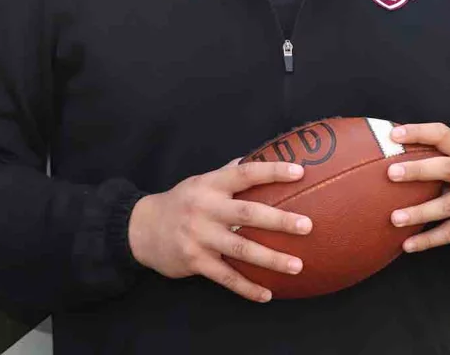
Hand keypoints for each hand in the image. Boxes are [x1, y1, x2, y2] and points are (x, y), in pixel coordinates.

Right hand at [128, 159, 312, 302]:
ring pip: (241, 248)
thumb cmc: (182, 201)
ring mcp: (200, 236)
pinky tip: (267, 294)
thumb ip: (230, 172)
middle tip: (307, 226)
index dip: (272, 171)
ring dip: (271, 259)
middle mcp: (206, 209)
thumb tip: (266, 156)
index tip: (300, 173)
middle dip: (279, 220)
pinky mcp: (195, 261)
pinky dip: (247, 287)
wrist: (141, 229)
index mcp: (211, 185)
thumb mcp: (202, 181)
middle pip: (247, 213)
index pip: (245, 173)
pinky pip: (226, 277)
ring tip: (298, 265)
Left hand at [387, 123, 449, 251]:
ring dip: (419, 213)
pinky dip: (427, 240)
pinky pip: (449, 233)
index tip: (393, 135)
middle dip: (418, 170)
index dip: (418, 132)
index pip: (442, 134)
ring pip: (446, 206)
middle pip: (446, 169)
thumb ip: (434, 153)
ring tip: (395, 218)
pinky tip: (407, 245)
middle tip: (391, 173)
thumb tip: (386, 147)